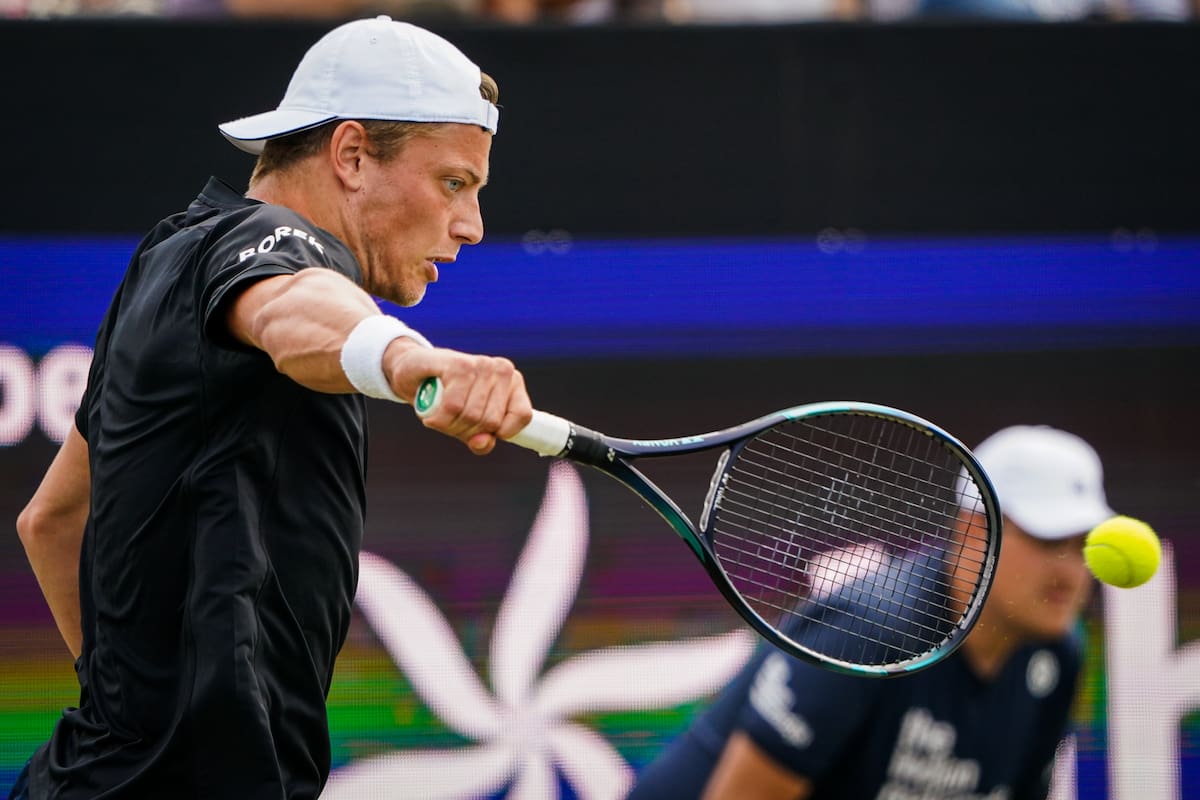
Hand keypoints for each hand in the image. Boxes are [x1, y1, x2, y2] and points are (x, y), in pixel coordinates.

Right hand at [383, 342, 532, 453]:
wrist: (412, 370)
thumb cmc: (446, 397)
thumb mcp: (468, 423)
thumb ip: (482, 438)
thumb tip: (483, 443)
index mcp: (512, 382)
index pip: (523, 416)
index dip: (500, 433)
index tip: (480, 432)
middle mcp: (501, 370)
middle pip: (491, 421)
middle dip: (465, 430)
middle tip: (450, 421)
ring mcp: (481, 364)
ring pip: (471, 415)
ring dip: (448, 425)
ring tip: (439, 414)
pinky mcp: (459, 364)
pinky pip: (453, 406)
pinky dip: (438, 418)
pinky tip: (430, 413)